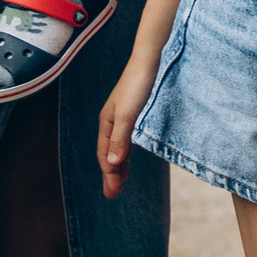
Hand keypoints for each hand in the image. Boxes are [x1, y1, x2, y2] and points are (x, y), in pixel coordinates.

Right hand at [98, 54, 156, 197]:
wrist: (152, 60)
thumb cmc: (138, 85)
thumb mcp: (128, 114)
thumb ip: (120, 139)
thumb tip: (111, 163)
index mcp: (107, 122)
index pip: (105, 155)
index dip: (109, 175)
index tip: (113, 193)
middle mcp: (113, 122)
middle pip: (109, 154)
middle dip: (110, 175)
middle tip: (112, 196)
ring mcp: (125, 119)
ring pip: (118, 148)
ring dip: (118, 166)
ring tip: (118, 183)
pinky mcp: (137, 114)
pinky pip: (128, 140)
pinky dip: (126, 154)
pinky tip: (128, 160)